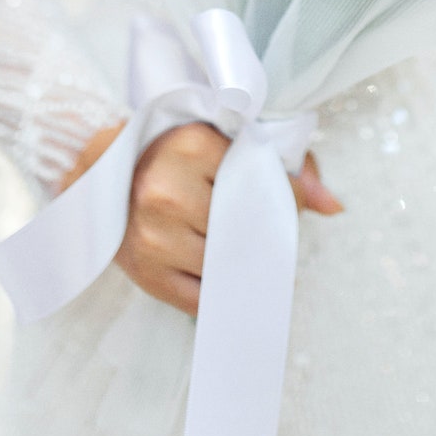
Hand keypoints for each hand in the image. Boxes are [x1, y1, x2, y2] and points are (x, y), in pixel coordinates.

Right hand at [112, 124, 341, 313]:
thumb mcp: (221, 139)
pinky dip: (225, 292)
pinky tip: (231, 280)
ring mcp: (156, 235)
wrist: (100, 175)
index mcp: (192, 145)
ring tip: (246, 251)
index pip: (262, 178)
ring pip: (231, 263)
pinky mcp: (148, 273)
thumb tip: (334, 206)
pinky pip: (204, 297)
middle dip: (267, 233)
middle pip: (249, 225)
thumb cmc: (172, 153)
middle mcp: (169, 190)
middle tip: (272, 233)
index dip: (284, 195)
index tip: (287, 202)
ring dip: (247, 263)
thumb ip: (284, 163)